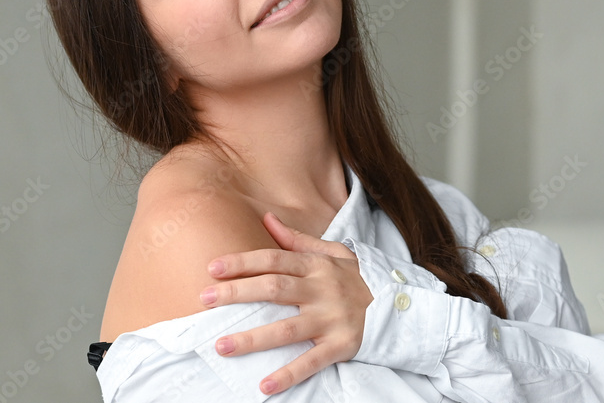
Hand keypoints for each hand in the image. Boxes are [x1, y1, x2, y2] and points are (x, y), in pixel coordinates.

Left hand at [199, 212, 373, 395]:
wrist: (401, 306)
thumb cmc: (358, 279)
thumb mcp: (333, 253)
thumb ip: (297, 240)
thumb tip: (267, 218)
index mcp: (316, 266)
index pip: (273, 259)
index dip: (242, 262)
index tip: (212, 268)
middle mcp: (322, 290)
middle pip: (273, 289)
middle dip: (236, 293)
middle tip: (203, 299)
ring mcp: (331, 319)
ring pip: (286, 329)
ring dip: (252, 339)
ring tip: (221, 345)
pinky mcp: (341, 346)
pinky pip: (312, 362)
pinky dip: (288, 374)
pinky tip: (264, 385)